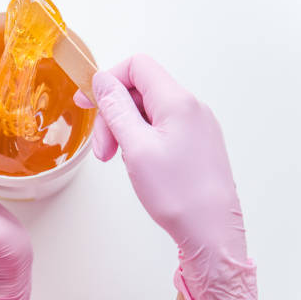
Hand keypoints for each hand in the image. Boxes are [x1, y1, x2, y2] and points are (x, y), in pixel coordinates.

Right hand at [75, 55, 256, 299]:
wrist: (213, 233)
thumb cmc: (177, 194)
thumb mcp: (136, 147)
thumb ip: (116, 108)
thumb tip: (102, 80)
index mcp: (178, 102)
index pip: (137, 66)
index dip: (108, 80)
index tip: (87, 103)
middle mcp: (192, 108)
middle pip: (141, 90)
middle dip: (114, 114)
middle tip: (103, 151)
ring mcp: (197, 126)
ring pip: (150, 111)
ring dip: (125, 130)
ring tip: (117, 160)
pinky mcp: (198, 144)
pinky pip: (162, 128)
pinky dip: (142, 140)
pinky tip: (137, 164)